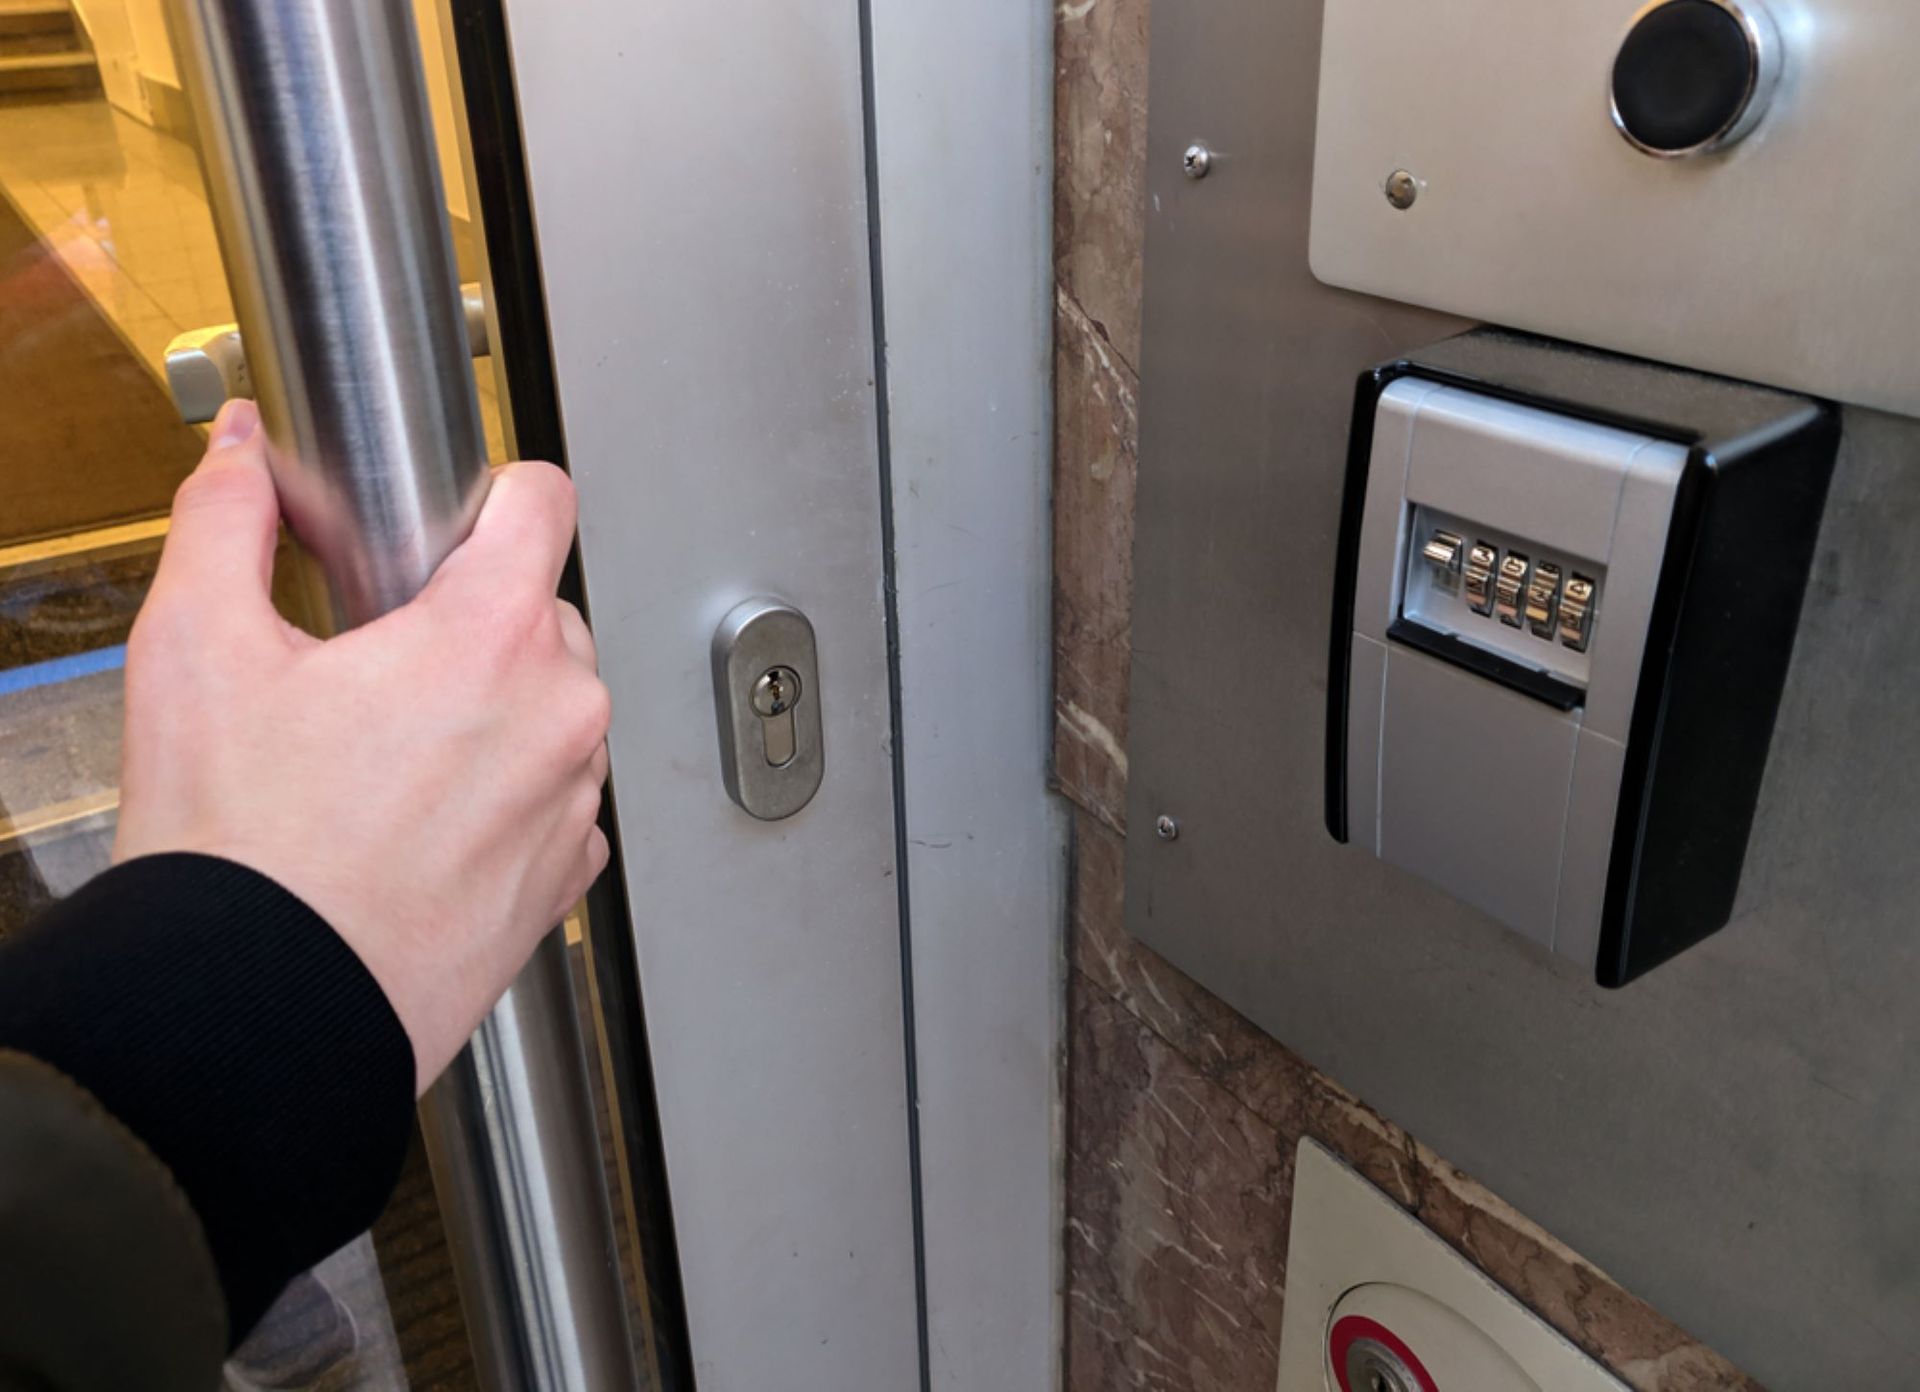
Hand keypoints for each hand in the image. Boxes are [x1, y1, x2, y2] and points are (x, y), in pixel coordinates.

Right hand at [113, 400, 612, 1090]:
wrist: (259, 1014)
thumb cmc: (239, 852)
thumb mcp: (198, 650)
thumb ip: (226, 521)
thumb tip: (241, 456)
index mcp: (492, 638)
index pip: (545, 500)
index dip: (496, 492)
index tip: (459, 512)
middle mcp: (561, 715)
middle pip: (544, 613)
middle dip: (472, 619)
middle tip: (382, 661)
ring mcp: (573, 802)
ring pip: (555, 709)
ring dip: (492, 711)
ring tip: (390, 757)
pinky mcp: (568, 878)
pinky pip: (557, 798)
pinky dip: (506, 795)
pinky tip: (421, 823)